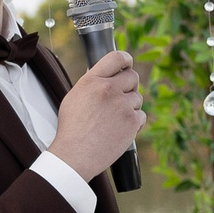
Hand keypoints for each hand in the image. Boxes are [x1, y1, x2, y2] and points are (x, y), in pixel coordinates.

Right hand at [51, 50, 144, 181]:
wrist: (75, 155)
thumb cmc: (72, 129)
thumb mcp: (74, 98)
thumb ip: (90, 83)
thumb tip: (103, 73)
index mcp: (92, 80)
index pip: (117, 57)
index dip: (126, 59)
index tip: (128, 64)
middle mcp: (108, 89)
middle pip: (133, 77)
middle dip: (130, 86)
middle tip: (122, 98)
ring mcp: (122, 105)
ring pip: (137, 98)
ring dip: (130, 107)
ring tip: (114, 120)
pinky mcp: (132, 121)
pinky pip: (141, 116)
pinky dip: (134, 123)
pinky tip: (121, 130)